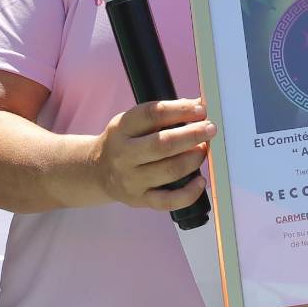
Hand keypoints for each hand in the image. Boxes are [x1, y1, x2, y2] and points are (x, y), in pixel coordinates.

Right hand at [91, 98, 215, 213]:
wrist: (96, 171)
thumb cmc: (123, 142)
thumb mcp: (131, 122)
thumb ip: (161, 115)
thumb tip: (197, 105)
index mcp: (121, 129)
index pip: (152, 115)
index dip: (180, 110)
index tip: (200, 109)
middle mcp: (124, 155)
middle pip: (163, 144)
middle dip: (192, 135)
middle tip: (210, 129)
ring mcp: (131, 180)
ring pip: (170, 170)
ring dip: (194, 158)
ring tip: (204, 149)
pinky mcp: (140, 200)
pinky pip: (168, 201)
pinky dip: (189, 193)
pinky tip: (200, 181)